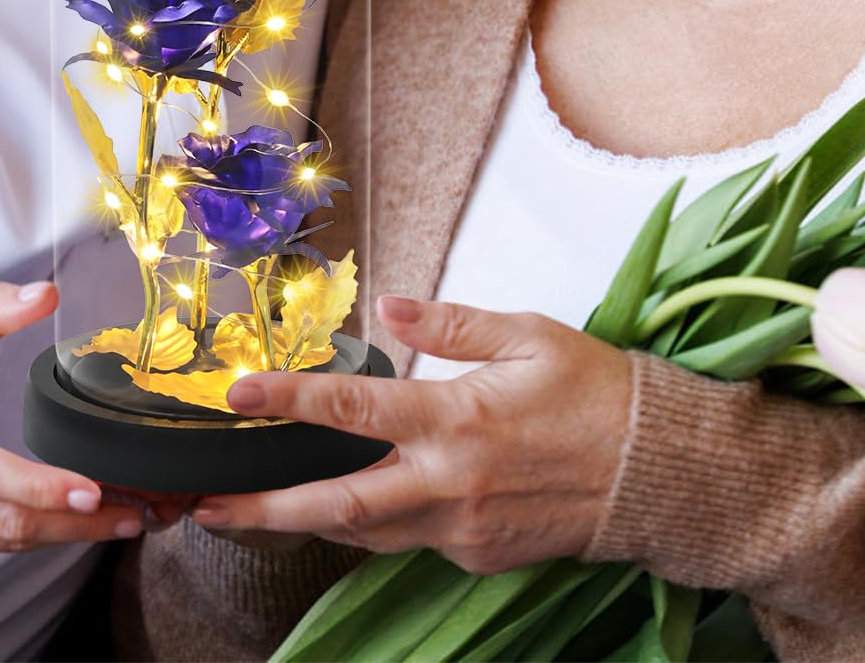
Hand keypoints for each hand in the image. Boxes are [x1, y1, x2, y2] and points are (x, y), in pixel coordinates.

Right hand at [0, 279, 187, 560]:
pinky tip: (80, 526)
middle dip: (72, 522)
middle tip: (133, 514)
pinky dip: (38, 539)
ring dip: (66, 537)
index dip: (38, 485)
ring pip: (1, 541)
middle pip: (1, 519)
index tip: (90, 488)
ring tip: (125, 521)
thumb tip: (46, 294)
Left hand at [189, 296, 630, 574]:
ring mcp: (463, 530)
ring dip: (306, 524)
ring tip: (252, 513)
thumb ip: (453, 326)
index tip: (238, 396)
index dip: (289, 402)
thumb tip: (391, 309)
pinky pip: (411, 541)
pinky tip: (352, 506)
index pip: (353, 411)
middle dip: (265, 509)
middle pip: (337, 506)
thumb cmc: (599, 394)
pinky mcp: (479, 555)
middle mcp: (451, 484)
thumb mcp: (530, 336)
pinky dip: (374, 525)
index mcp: (459, 421)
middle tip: (207, 506)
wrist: (657, 473)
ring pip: (366, 534)